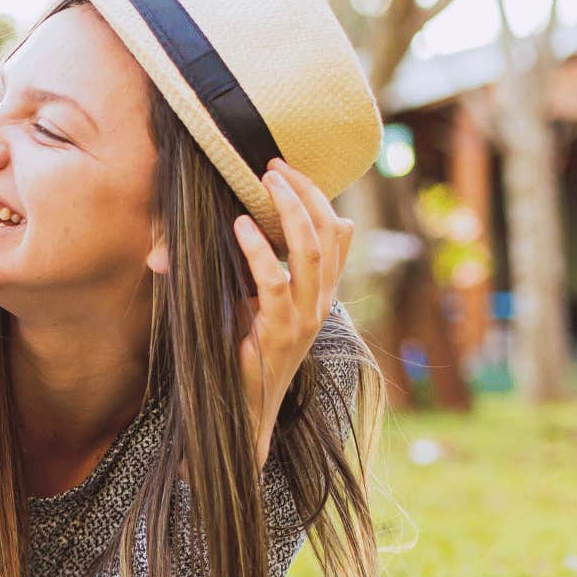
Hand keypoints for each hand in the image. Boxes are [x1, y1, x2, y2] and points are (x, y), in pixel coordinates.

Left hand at [232, 159, 353, 465]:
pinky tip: (239, 226)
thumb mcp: (254, 304)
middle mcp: (320, 302)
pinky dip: (258, 250)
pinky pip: (275, 283)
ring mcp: (305, 319)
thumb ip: (259, 271)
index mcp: (319, 294)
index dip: (318, 199)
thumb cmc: (244, 354)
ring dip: (288, 211)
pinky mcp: (280, 332)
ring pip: (310, 252)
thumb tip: (247, 227)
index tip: (289, 170)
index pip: (337, 236)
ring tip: (266, 182)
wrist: (245, 411)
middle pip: (328, 234)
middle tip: (275, 165)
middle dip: (304, 194)